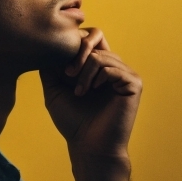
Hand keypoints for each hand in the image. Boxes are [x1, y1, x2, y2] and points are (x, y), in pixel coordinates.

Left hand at [40, 28, 141, 162]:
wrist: (88, 145)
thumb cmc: (72, 121)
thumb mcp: (54, 88)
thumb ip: (51, 65)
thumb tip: (48, 43)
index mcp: (97, 65)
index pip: (89, 35)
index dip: (73, 43)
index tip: (61, 66)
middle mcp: (113, 65)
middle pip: (96, 37)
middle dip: (77, 53)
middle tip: (68, 75)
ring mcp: (125, 73)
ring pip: (101, 55)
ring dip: (84, 72)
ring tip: (79, 92)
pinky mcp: (133, 83)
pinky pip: (112, 67)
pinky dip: (98, 77)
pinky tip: (91, 91)